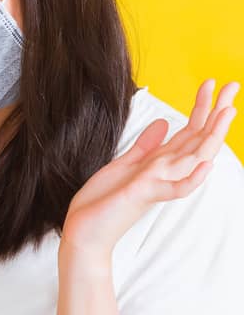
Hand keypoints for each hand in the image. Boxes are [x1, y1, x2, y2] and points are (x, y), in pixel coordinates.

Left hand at [63, 78, 238, 255]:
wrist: (85, 232)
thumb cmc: (104, 201)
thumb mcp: (124, 165)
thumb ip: (146, 146)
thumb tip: (164, 121)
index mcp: (160, 162)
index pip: (190, 131)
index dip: (201, 107)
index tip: (210, 83)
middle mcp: (165, 172)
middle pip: (199, 139)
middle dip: (216, 113)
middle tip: (232, 86)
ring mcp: (158, 184)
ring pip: (194, 159)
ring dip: (211, 136)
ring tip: (227, 112)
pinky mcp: (145, 196)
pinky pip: (175, 189)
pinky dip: (191, 178)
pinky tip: (205, 164)